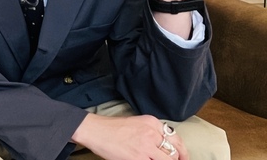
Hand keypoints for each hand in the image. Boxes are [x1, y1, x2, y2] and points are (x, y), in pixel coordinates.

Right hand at [73, 114, 188, 159]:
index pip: (176, 139)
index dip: (182, 152)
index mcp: (152, 122)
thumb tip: (163, 147)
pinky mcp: (138, 158)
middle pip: (174, 152)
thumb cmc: (111, 128)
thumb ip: (151, 132)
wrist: (95, 130)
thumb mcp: (136, 123)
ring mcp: (146, 146)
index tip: (182, 158)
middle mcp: (152, 133)